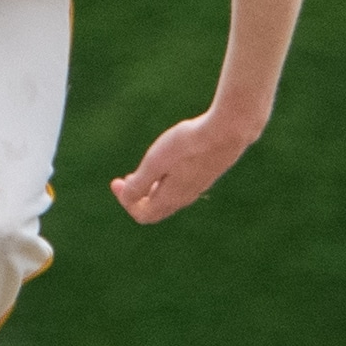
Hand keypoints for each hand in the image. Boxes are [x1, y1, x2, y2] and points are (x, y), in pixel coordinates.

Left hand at [109, 112, 253, 224]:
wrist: (229, 130)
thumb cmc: (188, 144)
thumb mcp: (155, 162)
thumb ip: (139, 183)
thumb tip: (127, 199)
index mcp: (171, 198)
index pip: (143, 215)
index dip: (125, 202)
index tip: (116, 181)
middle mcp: (186, 197)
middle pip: (157, 209)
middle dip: (137, 197)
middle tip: (124, 179)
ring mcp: (200, 185)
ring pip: (170, 197)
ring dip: (152, 187)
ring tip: (144, 170)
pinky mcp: (209, 172)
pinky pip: (183, 186)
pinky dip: (168, 179)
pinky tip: (168, 160)